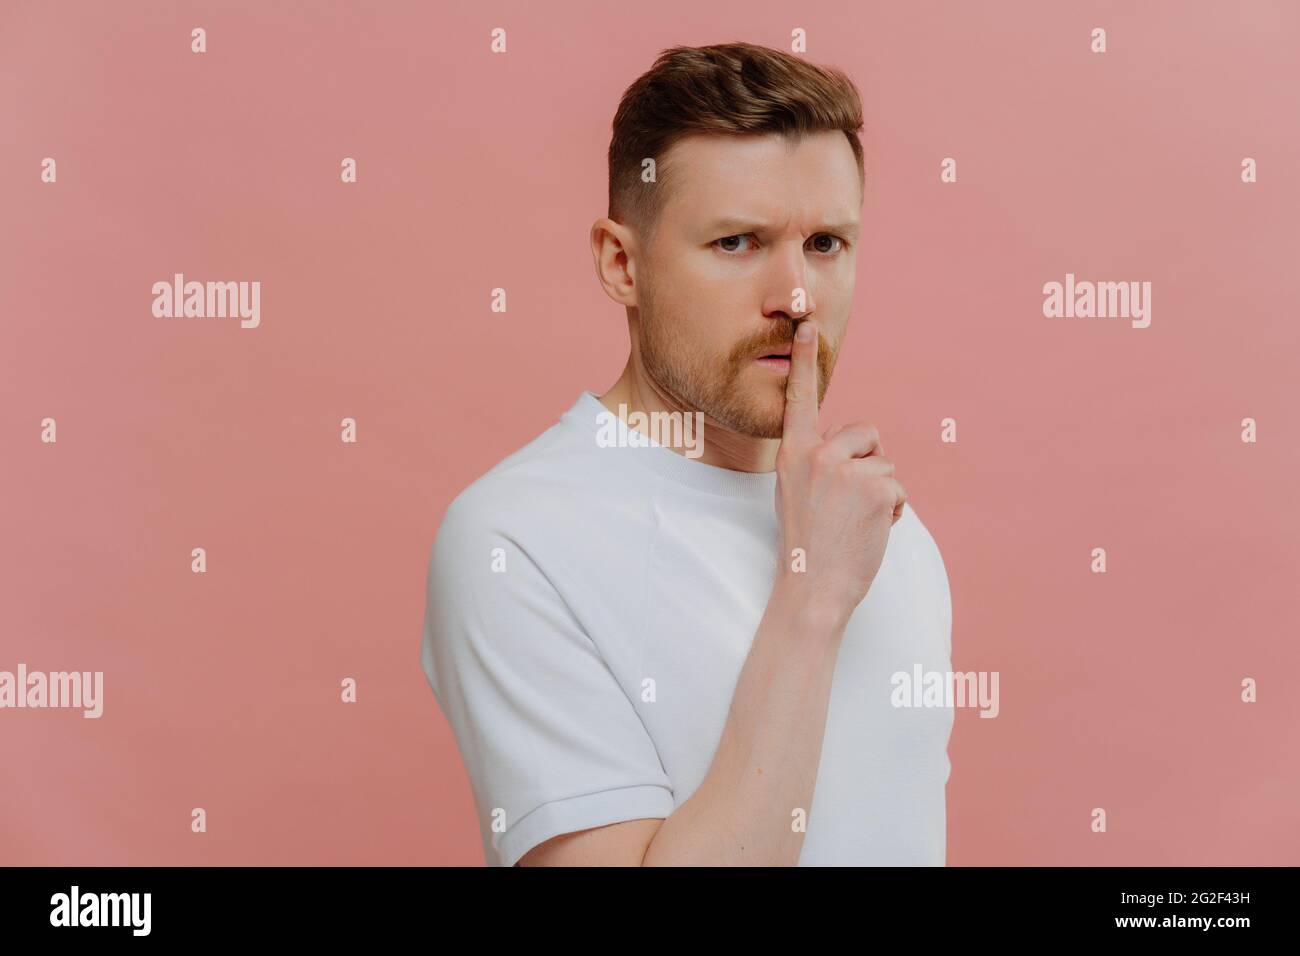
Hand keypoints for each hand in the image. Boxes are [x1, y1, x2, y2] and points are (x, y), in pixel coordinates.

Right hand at [773, 319, 907, 625]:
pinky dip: (893, 510)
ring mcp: (847, 470)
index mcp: (793, 453)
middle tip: (848, 503)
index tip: (807, 322)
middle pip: (867, 433)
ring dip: (881, 494)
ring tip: (854, 523)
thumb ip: (816, 460)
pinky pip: (898, 487)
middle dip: (870, 462)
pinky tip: (870, 530)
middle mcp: (817, 454)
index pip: (801, 398)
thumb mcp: (797, 492)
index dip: (806, 359)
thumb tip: (853, 442)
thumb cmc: (808, 544)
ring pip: (885, 464)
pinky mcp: (877, 489)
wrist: (812, 588)